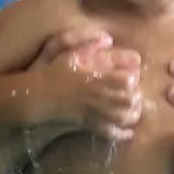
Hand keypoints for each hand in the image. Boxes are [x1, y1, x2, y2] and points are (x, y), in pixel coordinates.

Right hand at [32, 27, 141, 141]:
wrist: (38, 97)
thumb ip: (89, 46)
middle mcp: (97, 96)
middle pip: (128, 100)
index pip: (125, 81)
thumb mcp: (69, 56)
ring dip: (133, 115)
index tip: (131, 79)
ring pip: (122, 118)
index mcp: (95, 79)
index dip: (132, 80)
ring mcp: (93, 112)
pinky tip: (128, 133)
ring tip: (135, 112)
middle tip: (136, 96)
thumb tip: (107, 39)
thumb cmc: (53, 75)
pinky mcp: (88, 124)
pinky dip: (121, 134)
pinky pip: (109, 133)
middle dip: (136, 99)